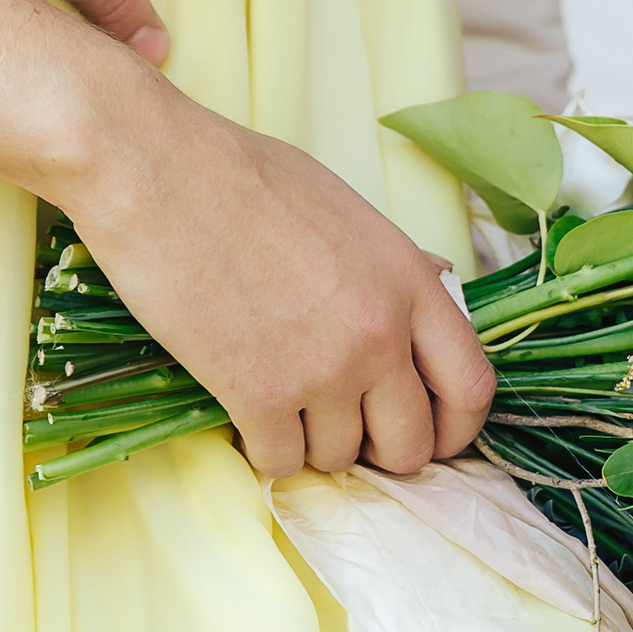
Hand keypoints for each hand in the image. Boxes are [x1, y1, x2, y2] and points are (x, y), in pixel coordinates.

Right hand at [68, 82, 497, 476]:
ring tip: (286, 404)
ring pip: (341, 456)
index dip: (457, 427)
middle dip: (384, 451)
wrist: (160, 172)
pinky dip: (266, 447)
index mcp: (410, 281)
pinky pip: (281, 459)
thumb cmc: (245, 176)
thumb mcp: (349, 211)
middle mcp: (380, 333)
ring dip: (316, 444)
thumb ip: (395, 267)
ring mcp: (323, 368)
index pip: (472, 385)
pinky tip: (248, 413)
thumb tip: (434, 286)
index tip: (434, 435)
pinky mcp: (258, 394)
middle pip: (412, 442)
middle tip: (351, 434)